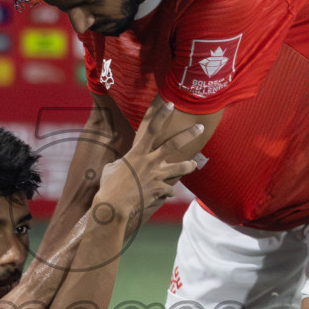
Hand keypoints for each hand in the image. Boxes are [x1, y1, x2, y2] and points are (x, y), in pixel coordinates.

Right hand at [95, 99, 202, 221]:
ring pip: (180, 168)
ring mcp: (156, 176)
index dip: (161, 116)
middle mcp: (150, 161)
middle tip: (200, 128)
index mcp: (138, 152)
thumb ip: (122, 162)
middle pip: (174, 144)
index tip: (170, 105)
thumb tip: (121, 164)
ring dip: (188, 166)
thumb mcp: (112, 167)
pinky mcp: (159, 190)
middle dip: (189, 135)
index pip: (151, 129)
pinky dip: (167, 191)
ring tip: (193, 164)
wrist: (114, 204)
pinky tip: (165, 193)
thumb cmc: (109, 185)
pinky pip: (168, 190)